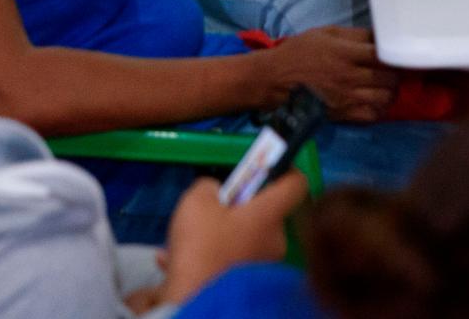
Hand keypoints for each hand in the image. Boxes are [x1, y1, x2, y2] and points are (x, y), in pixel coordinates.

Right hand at [158, 173, 308, 305]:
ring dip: (217, 235)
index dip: (284, 169)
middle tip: (210, 209)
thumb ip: (209, 186)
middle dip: (237, 209)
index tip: (267, 166)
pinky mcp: (246, 285)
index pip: (295, 184)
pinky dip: (206, 258)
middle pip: (263, 214)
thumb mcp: (196, 200)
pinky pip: (228, 262)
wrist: (194, 301)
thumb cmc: (201, 246)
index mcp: (269, 215)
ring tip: (184, 239)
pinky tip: (173, 261)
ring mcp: (262, 266)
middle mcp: (274, 241)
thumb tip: (214, 192)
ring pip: (242, 239)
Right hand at [263, 26, 395, 122]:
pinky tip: (375, 101)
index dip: (394, 54)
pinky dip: (379, 109)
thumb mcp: (325, 33)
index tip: (395, 53)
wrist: (277, 78)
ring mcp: (347, 97)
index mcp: (345, 53)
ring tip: (385, 86)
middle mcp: (349, 76)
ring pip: (385, 98)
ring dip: (390, 91)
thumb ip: (354, 35)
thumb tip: (379, 36)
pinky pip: (372, 115)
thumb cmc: (301, 51)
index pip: (383, 55)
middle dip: (394, 73)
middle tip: (391, 70)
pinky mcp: (343, 113)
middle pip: (389, 78)